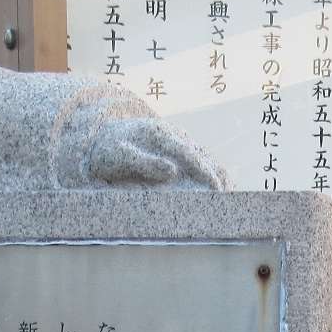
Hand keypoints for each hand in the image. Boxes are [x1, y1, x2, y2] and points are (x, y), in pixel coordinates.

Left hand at [85, 118, 226, 189]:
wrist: (103, 137)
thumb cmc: (109, 150)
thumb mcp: (120, 156)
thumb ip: (145, 163)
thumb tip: (172, 171)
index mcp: (160, 134)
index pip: (189, 154)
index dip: (205, 172)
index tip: (216, 189)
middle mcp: (173, 133)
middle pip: (202, 155)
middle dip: (216, 176)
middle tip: (227, 198)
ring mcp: (177, 137)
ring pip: (204, 156)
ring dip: (217, 174)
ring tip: (228, 194)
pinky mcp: (178, 145)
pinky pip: (200, 157)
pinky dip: (211, 170)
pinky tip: (220, 184)